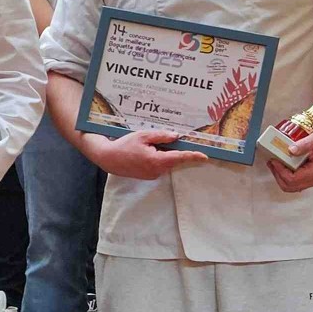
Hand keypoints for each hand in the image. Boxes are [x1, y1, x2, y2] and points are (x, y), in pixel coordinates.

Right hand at [82, 130, 205, 178]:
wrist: (108, 158)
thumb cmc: (124, 145)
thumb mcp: (143, 135)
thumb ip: (161, 136)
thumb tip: (176, 136)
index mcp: (156, 160)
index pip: (179, 157)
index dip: (193, 156)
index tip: (204, 156)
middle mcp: (157, 170)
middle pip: (173, 159)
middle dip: (172, 149)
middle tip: (159, 140)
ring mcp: (153, 175)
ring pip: (166, 162)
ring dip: (162, 153)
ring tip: (145, 145)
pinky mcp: (149, 175)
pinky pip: (159, 165)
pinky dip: (157, 157)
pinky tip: (144, 151)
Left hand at [268, 123, 312, 192]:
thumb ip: (305, 144)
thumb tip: (291, 150)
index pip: (292, 179)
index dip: (280, 171)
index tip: (274, 160)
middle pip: (289, 186)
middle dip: (277, 175)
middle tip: (271, 162)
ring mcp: (311, 179)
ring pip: (290, 186)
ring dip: (280, 176)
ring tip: (274, 163)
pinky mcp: (309, 176)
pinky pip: (294, 182)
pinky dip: (285, 176)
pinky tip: (282, 164)